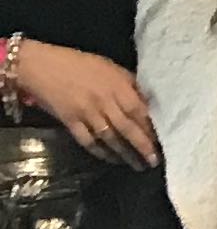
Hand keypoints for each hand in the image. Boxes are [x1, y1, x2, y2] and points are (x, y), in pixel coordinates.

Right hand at [16, 42, 155, 165]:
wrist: (40, 66)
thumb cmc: (78, 63)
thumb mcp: (110, 67)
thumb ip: (129, 83)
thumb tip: (149, 100)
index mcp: (117, 85)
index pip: (139, 110)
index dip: (151, 127)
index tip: (165, 140)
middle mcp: (104, 101)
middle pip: (127, 127)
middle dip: (143, 146)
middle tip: (154, 161)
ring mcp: (86, 113)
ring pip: (110, 138)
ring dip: (125, 154)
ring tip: (137, 165)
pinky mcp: (70, 122)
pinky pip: (88, 141)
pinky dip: (101, 152)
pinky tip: (112, 159)